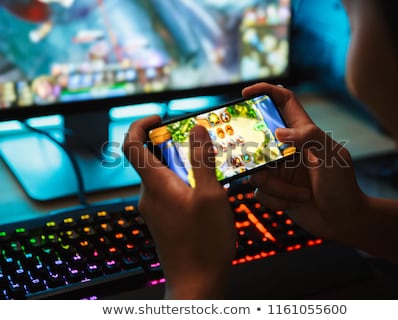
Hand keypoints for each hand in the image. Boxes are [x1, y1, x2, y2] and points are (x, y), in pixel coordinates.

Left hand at [123, 116, 235, 298]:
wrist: (197, 282)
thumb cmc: (204, 242)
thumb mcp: (210, 195)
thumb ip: (202, 160)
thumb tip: (197, 130)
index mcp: (155, 184)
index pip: (131, 144)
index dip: (140, 124)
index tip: (161, 117)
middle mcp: (149, 195)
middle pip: (151, 157)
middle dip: (175, 144)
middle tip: (202, 143)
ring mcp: (155, 209)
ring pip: (165, 175)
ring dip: (185, 165)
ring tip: (212, 167)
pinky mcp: (164, 219)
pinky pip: (170, 191)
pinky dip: (186, 182)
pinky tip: (209, 191)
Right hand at [243, 82, 367, 240]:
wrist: (343, 220)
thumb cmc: (343, 186)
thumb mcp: (333, 157)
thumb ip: (311, 138)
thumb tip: (279, 132)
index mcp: (303, 133)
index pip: (283, 102)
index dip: (265, 92)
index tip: (245, 93)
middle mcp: (287, 148)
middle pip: (258, 139)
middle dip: (254, 153)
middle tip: (262, 164)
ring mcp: (279, 169)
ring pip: (256, 171)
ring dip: (276, 187)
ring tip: (300, 195)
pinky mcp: (274, 189)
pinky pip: (260, 192)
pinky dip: (276, 200)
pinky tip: (295, 203)